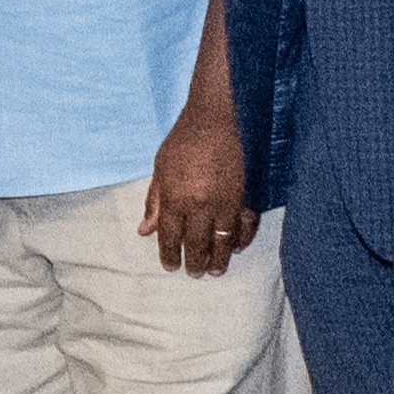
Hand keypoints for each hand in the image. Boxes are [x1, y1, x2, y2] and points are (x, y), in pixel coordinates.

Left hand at [138, 102, 258, 278]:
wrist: (219, 118)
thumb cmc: (185, 141)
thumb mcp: (160, 169)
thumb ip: (154, 202)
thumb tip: (145, 230)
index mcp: (175, 197)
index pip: (171, 236)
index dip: (169, 255)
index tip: (170, 266)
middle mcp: (201, 204)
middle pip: (198, 243)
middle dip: (195, 262)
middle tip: (195, 274)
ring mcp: (227, 201)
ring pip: (223, 240)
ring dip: (219, 258)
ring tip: (216, 271)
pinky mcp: (248, 195)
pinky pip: (246, 225)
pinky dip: (242, 239)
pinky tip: (237, 248)